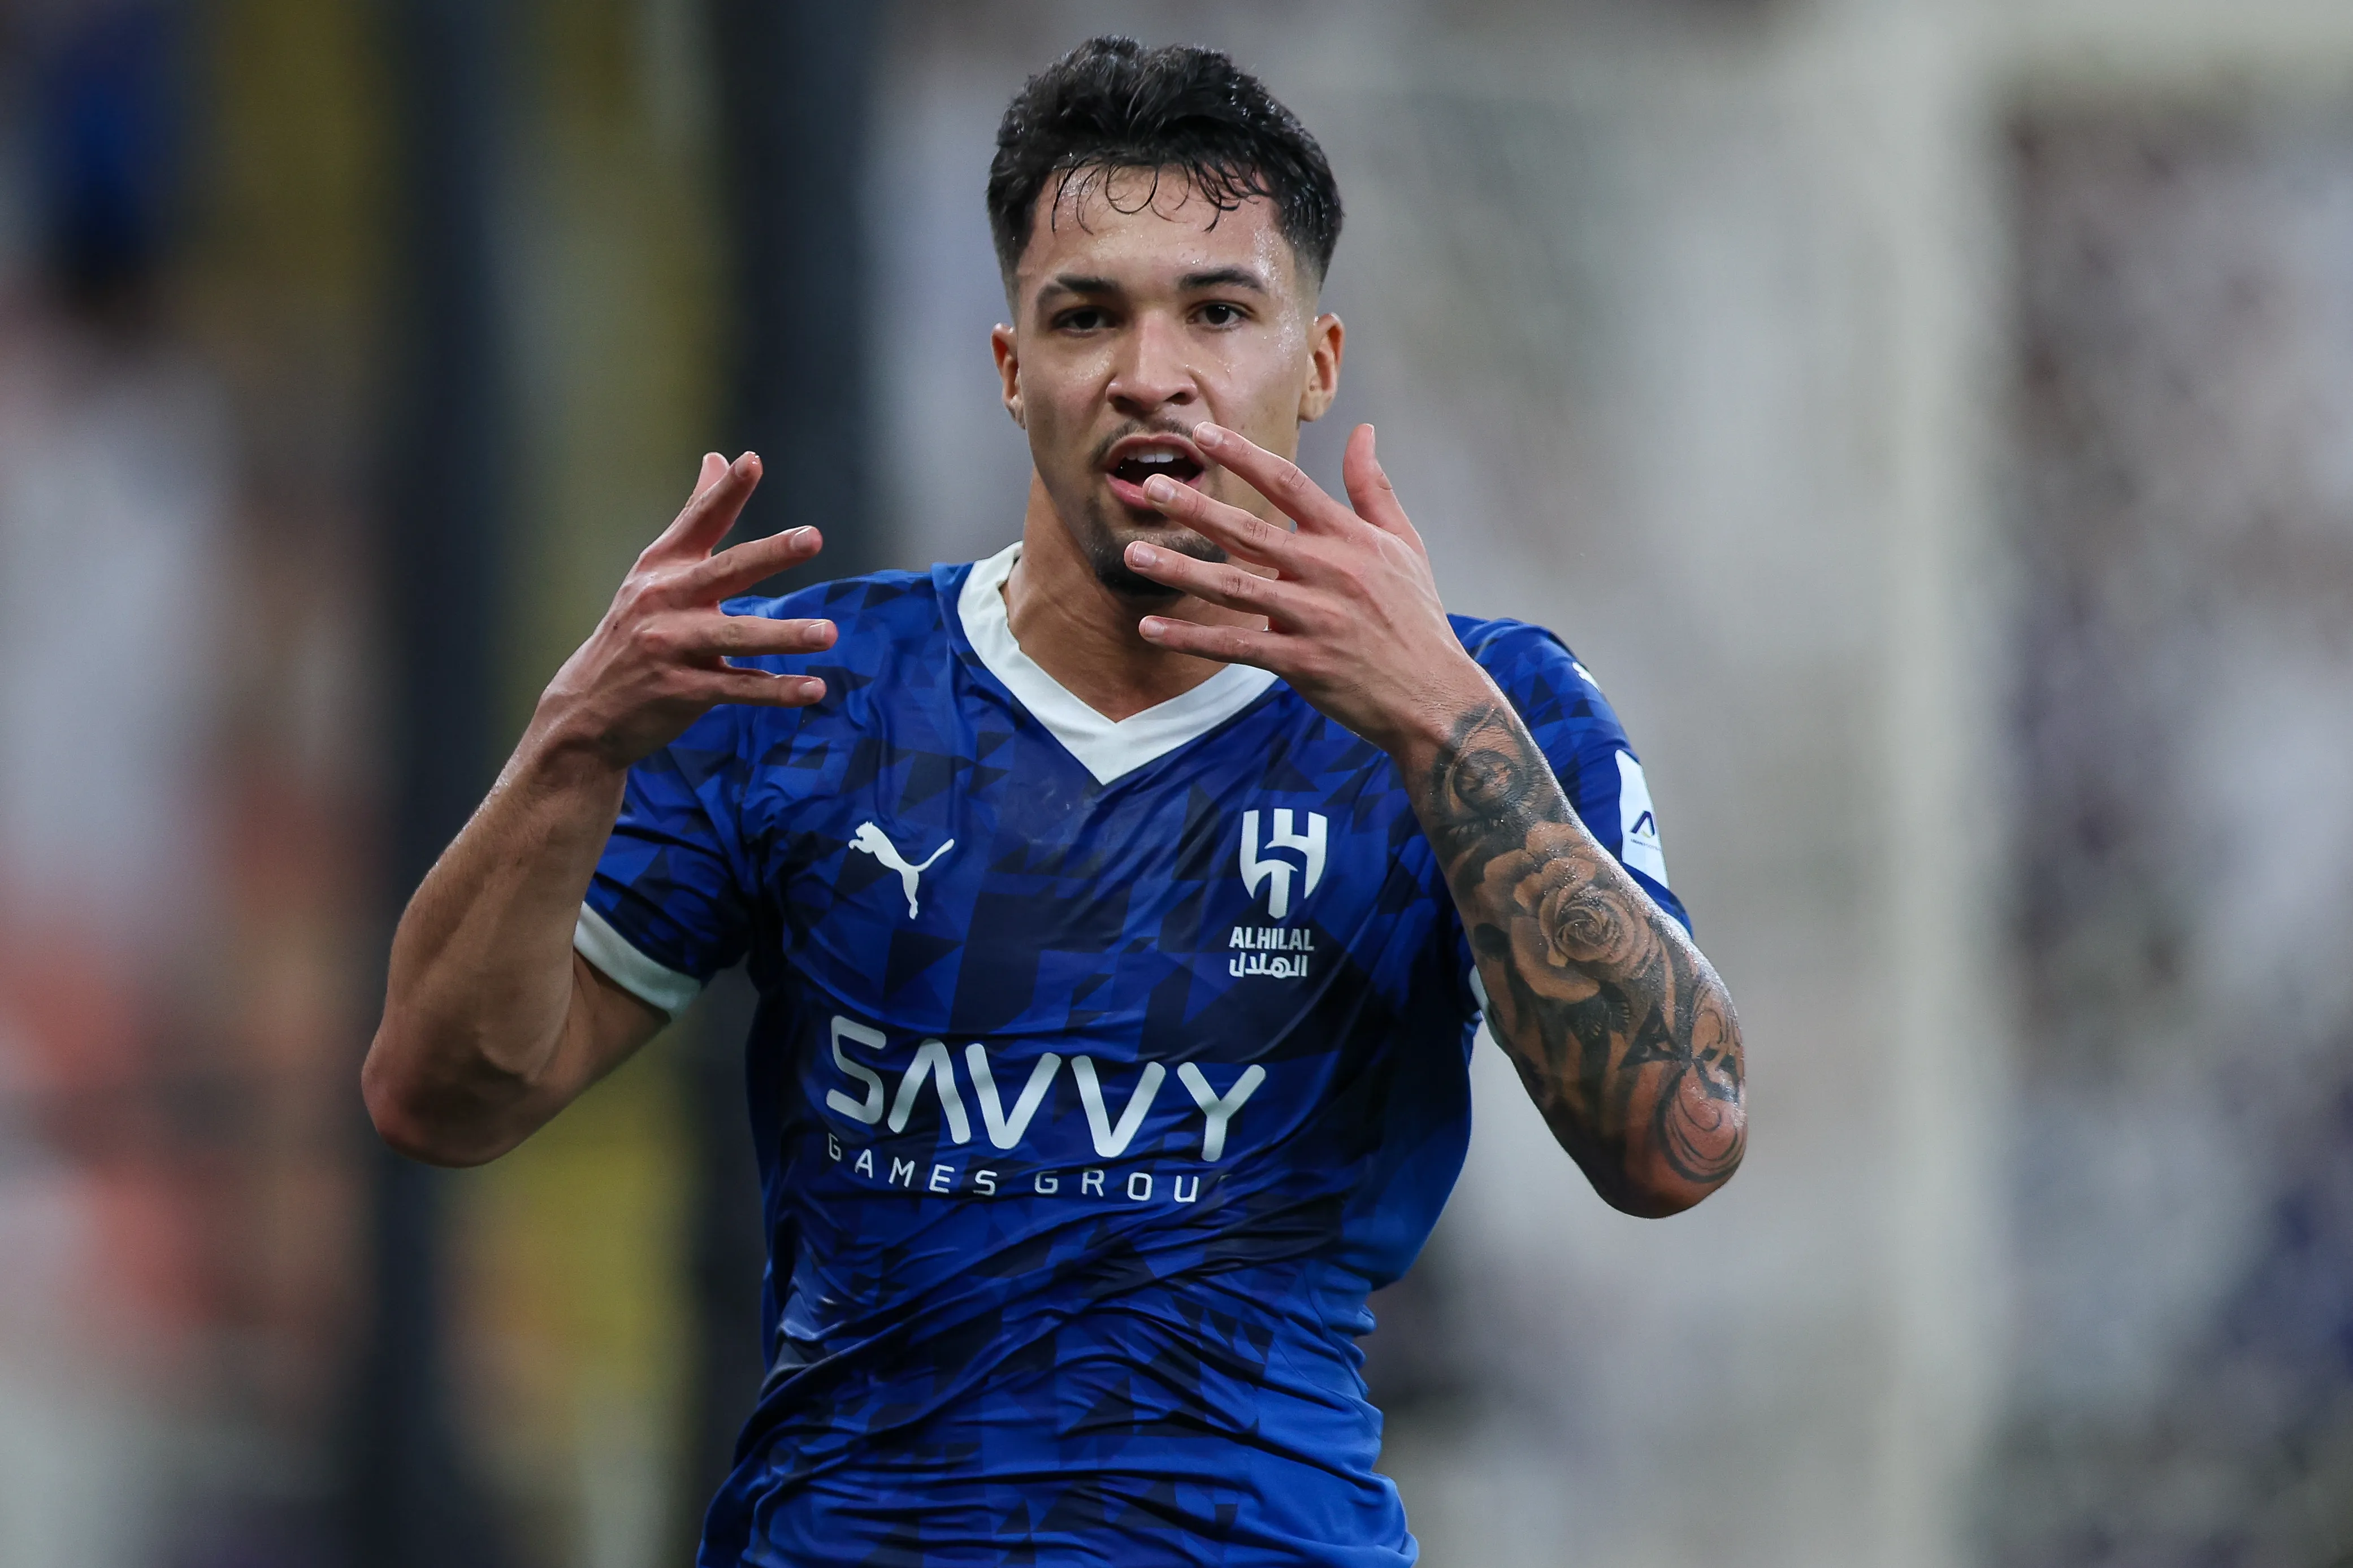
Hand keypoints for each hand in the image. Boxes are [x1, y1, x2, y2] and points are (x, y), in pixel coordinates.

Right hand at [534, 452, 834, 770]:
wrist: (586, 709)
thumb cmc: (634, 629)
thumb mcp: (655, 571)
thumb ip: (694, 518)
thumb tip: (717, 457)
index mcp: (663, 567)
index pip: (700, 520)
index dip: (725, 491)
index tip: (752, 461)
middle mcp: (665, 600)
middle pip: (725, 570)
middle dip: (769, 553)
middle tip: (811, 537)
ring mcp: (671, 646)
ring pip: (735, 635)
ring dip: (783, 635)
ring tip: (827, 633)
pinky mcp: (681, 691)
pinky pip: (737, 688)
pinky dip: (777, 691)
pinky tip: (813, 689)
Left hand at [1122, 422, 1494, 757]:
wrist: (1432, 694)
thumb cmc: (1415, 617)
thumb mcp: (1404, 545)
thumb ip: (1374, 488)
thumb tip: (1363, 432)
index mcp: (1349, 539)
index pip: (1288, 484)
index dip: (1244, 457)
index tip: (1204, 435)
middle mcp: (1327, 572)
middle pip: (1250, 532)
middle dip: (1196, 509)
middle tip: (1152, 490)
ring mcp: (1311, 618)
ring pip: (1234, 588)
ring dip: (1180, 571)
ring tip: (1135, 555)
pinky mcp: (1299, 662)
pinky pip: (1234, 646)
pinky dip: (1191, 639)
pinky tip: (1152, 629)